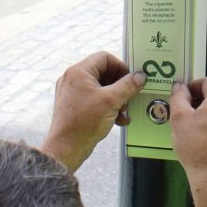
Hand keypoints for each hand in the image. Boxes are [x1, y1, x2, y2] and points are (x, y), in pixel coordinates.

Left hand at [42, 52, 144, 171]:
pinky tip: (117, 120)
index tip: (132, 79)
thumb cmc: (84, 122)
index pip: (104, 58)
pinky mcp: (74, 106)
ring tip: (124, 112)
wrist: (66, 148)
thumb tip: (140, 76)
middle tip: (130, 97)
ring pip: (101, 88)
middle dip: (120, 87)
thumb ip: (128, 86)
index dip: (121, 67)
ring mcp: (72, 93)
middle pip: (104, 73)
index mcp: (79, 72)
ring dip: (116, 99)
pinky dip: (107, 107)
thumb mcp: (111, 101)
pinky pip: (94, 100)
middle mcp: (73, 79)